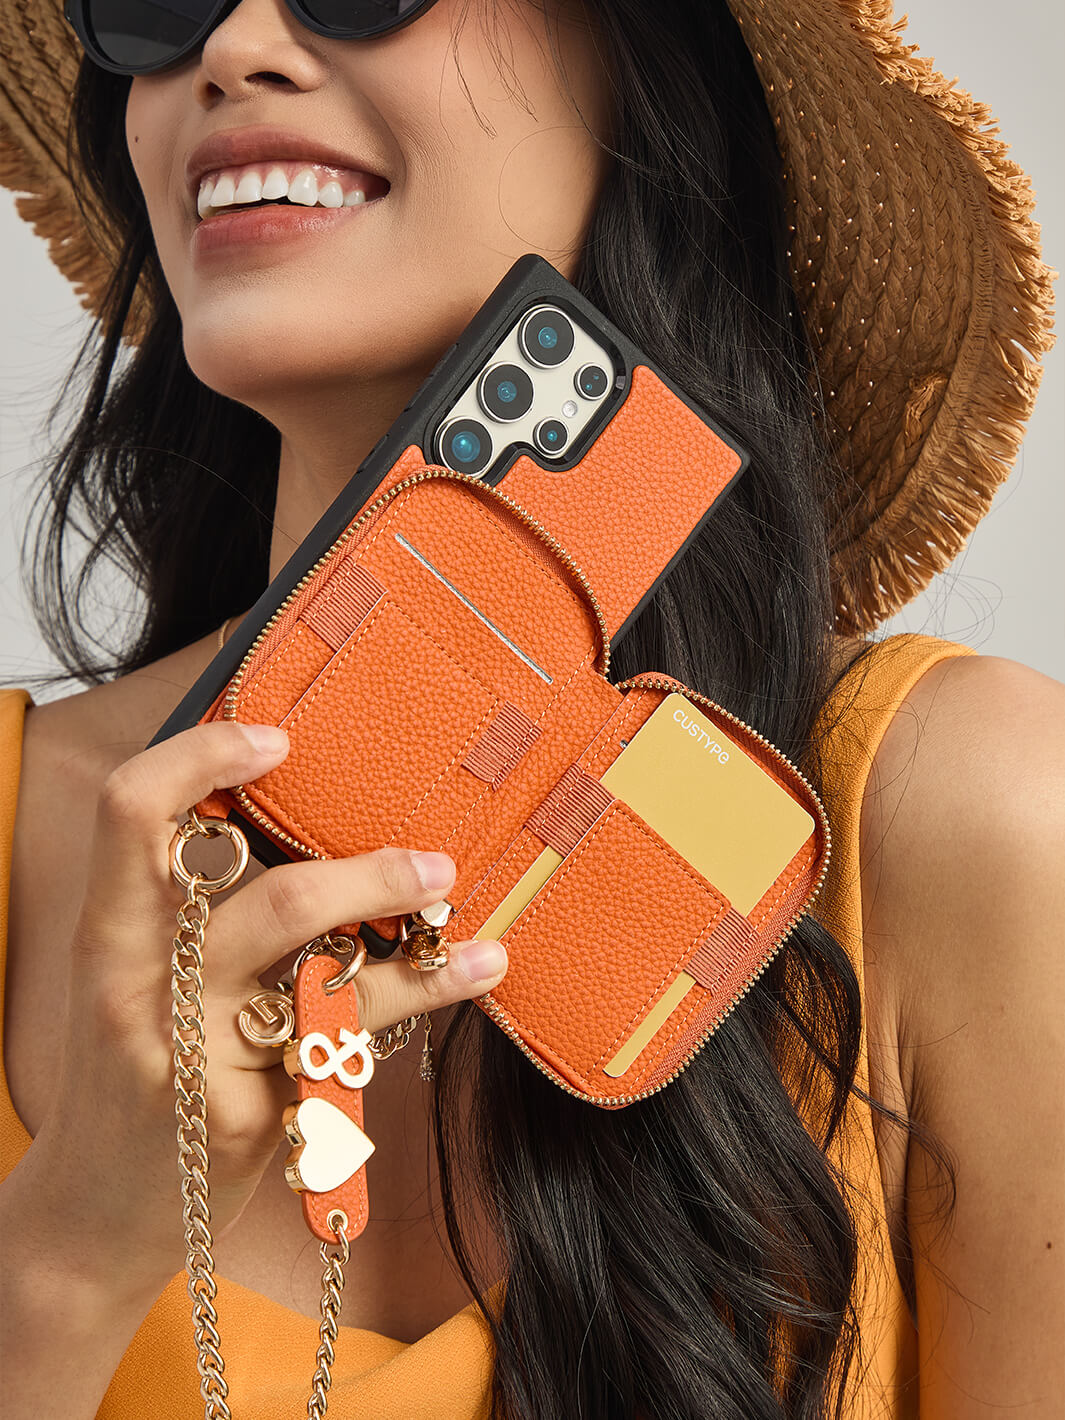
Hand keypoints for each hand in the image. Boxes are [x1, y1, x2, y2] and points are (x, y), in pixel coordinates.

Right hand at [17, 721, 506, 1298]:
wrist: (90, 1218)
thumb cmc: (131, 1074)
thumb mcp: (128, 979)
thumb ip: (184, 907)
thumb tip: (280, 809)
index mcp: (109, 937)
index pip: (130, 814)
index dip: (202, 758)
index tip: (276, 738)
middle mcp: (146, 992)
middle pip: (272, 904)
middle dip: (368, 876)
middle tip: (430, 858)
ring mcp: (200, 1061)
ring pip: (329, 981)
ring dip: (413, 937)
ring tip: (456, 898)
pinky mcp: (250, 1120)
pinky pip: (352, 1043)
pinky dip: (423, 994)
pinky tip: (476, 970)